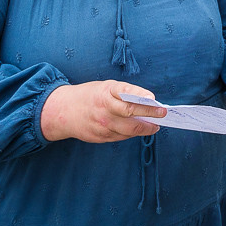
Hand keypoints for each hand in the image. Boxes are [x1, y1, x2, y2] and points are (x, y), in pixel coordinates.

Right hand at [40, 80, 166, 142]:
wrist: (62, 112)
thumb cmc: (89, 96)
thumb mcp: (105, 88)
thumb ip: (123, 94)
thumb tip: (146, 103)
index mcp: (105, 92)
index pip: (125, 92)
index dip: (140, 95)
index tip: (153, 98)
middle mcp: (104, 109)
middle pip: (131, 114)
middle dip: (150, 114)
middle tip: (163, 113)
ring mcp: (102, 125)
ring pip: (129, 129)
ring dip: (145, 128)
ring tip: (155, 125)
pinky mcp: (100, 137)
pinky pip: (121, 136)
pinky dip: (132, 133)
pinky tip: (139, 129)